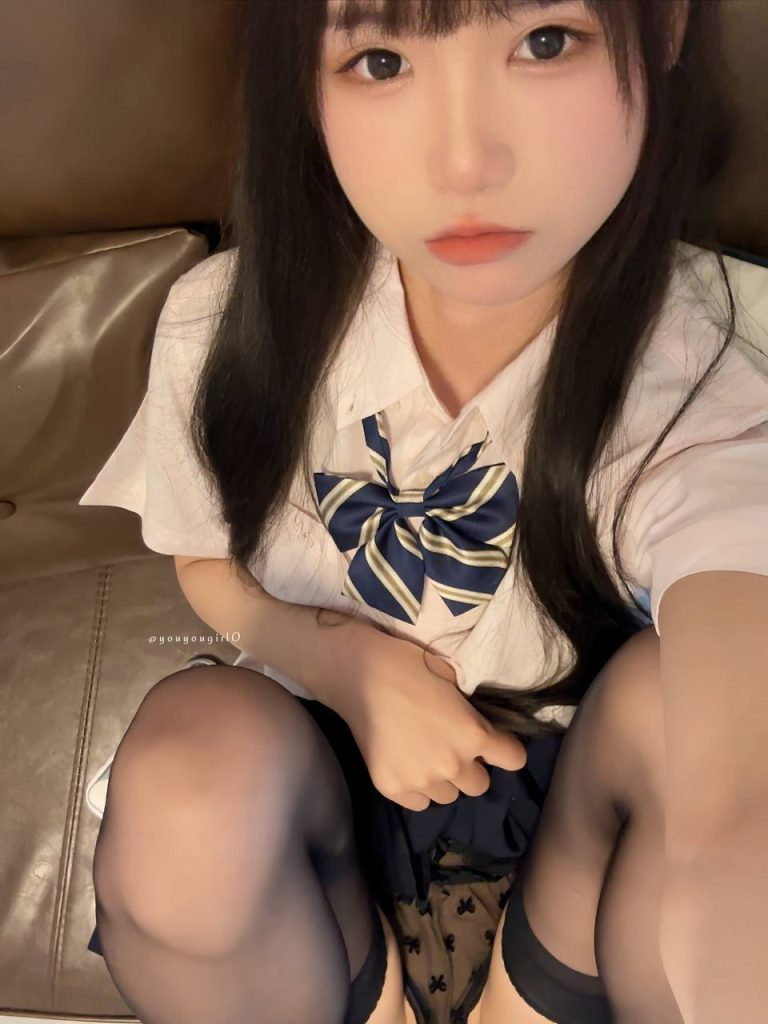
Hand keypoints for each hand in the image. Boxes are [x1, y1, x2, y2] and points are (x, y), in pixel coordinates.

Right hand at [330, 630, 527, 811]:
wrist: (359, 674)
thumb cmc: (409, 666)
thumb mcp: (454, 680)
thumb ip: (472, 712)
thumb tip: (481, 724)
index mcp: (473, 734)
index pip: (514, 759)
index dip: (505, 749)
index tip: (494, 743)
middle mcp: (452, 765)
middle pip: (480, 785)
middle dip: (471, 767)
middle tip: (451, 747)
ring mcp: (421, 780)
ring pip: (448, 796)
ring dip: (443, 780)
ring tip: (423, 754)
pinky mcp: (392, 789)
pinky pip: (419, 802)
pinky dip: (417, 788)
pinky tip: (404, 763)